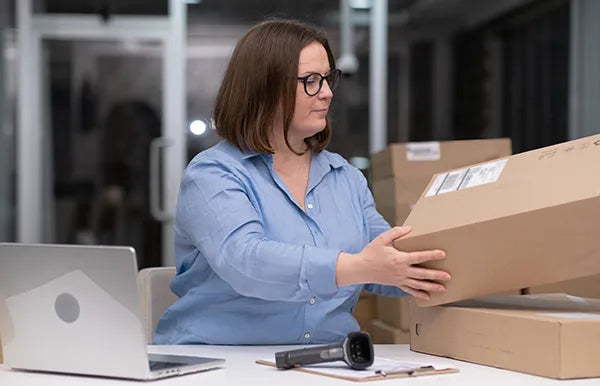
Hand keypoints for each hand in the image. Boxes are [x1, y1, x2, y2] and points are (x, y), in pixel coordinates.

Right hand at [336, 226, 450, 299]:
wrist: (361, 269)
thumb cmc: (371, 253)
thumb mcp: (382, 239)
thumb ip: (396, 233)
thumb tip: (409, 228)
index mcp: (399, 258)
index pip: (418, 257)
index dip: (431, 255)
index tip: (442, 254)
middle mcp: (401, 270)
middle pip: (422, 274)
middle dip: (436, 275)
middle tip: (448, 276)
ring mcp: (399, 279)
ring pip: (418, 284)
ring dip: (431, 286)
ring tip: (442, 288)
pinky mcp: (397, 284)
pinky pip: (409, 290)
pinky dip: (419, 294)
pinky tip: (427, 297)